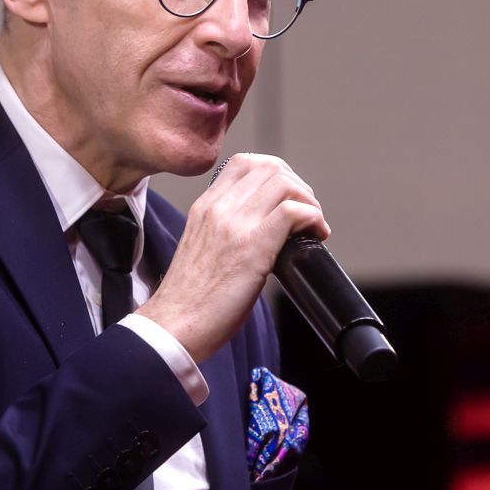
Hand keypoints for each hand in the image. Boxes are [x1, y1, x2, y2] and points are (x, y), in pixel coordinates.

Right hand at [136, 153, 327, 362]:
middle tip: (307, 214)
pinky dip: (313, 218)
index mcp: (206, 207)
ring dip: (309, 201)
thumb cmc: (190, 299)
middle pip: (271, 167)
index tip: (288, 198)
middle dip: (299, 186)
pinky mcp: (253, 247)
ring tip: (312, 226)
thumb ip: (227, 230)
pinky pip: (293, 211)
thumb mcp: (203, 247)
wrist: (174, 326)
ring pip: (285, 183)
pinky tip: (315, 237)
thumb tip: (264, 231)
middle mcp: (219, 208)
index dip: (277, 173)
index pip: (245, 163)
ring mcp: (235, 224)